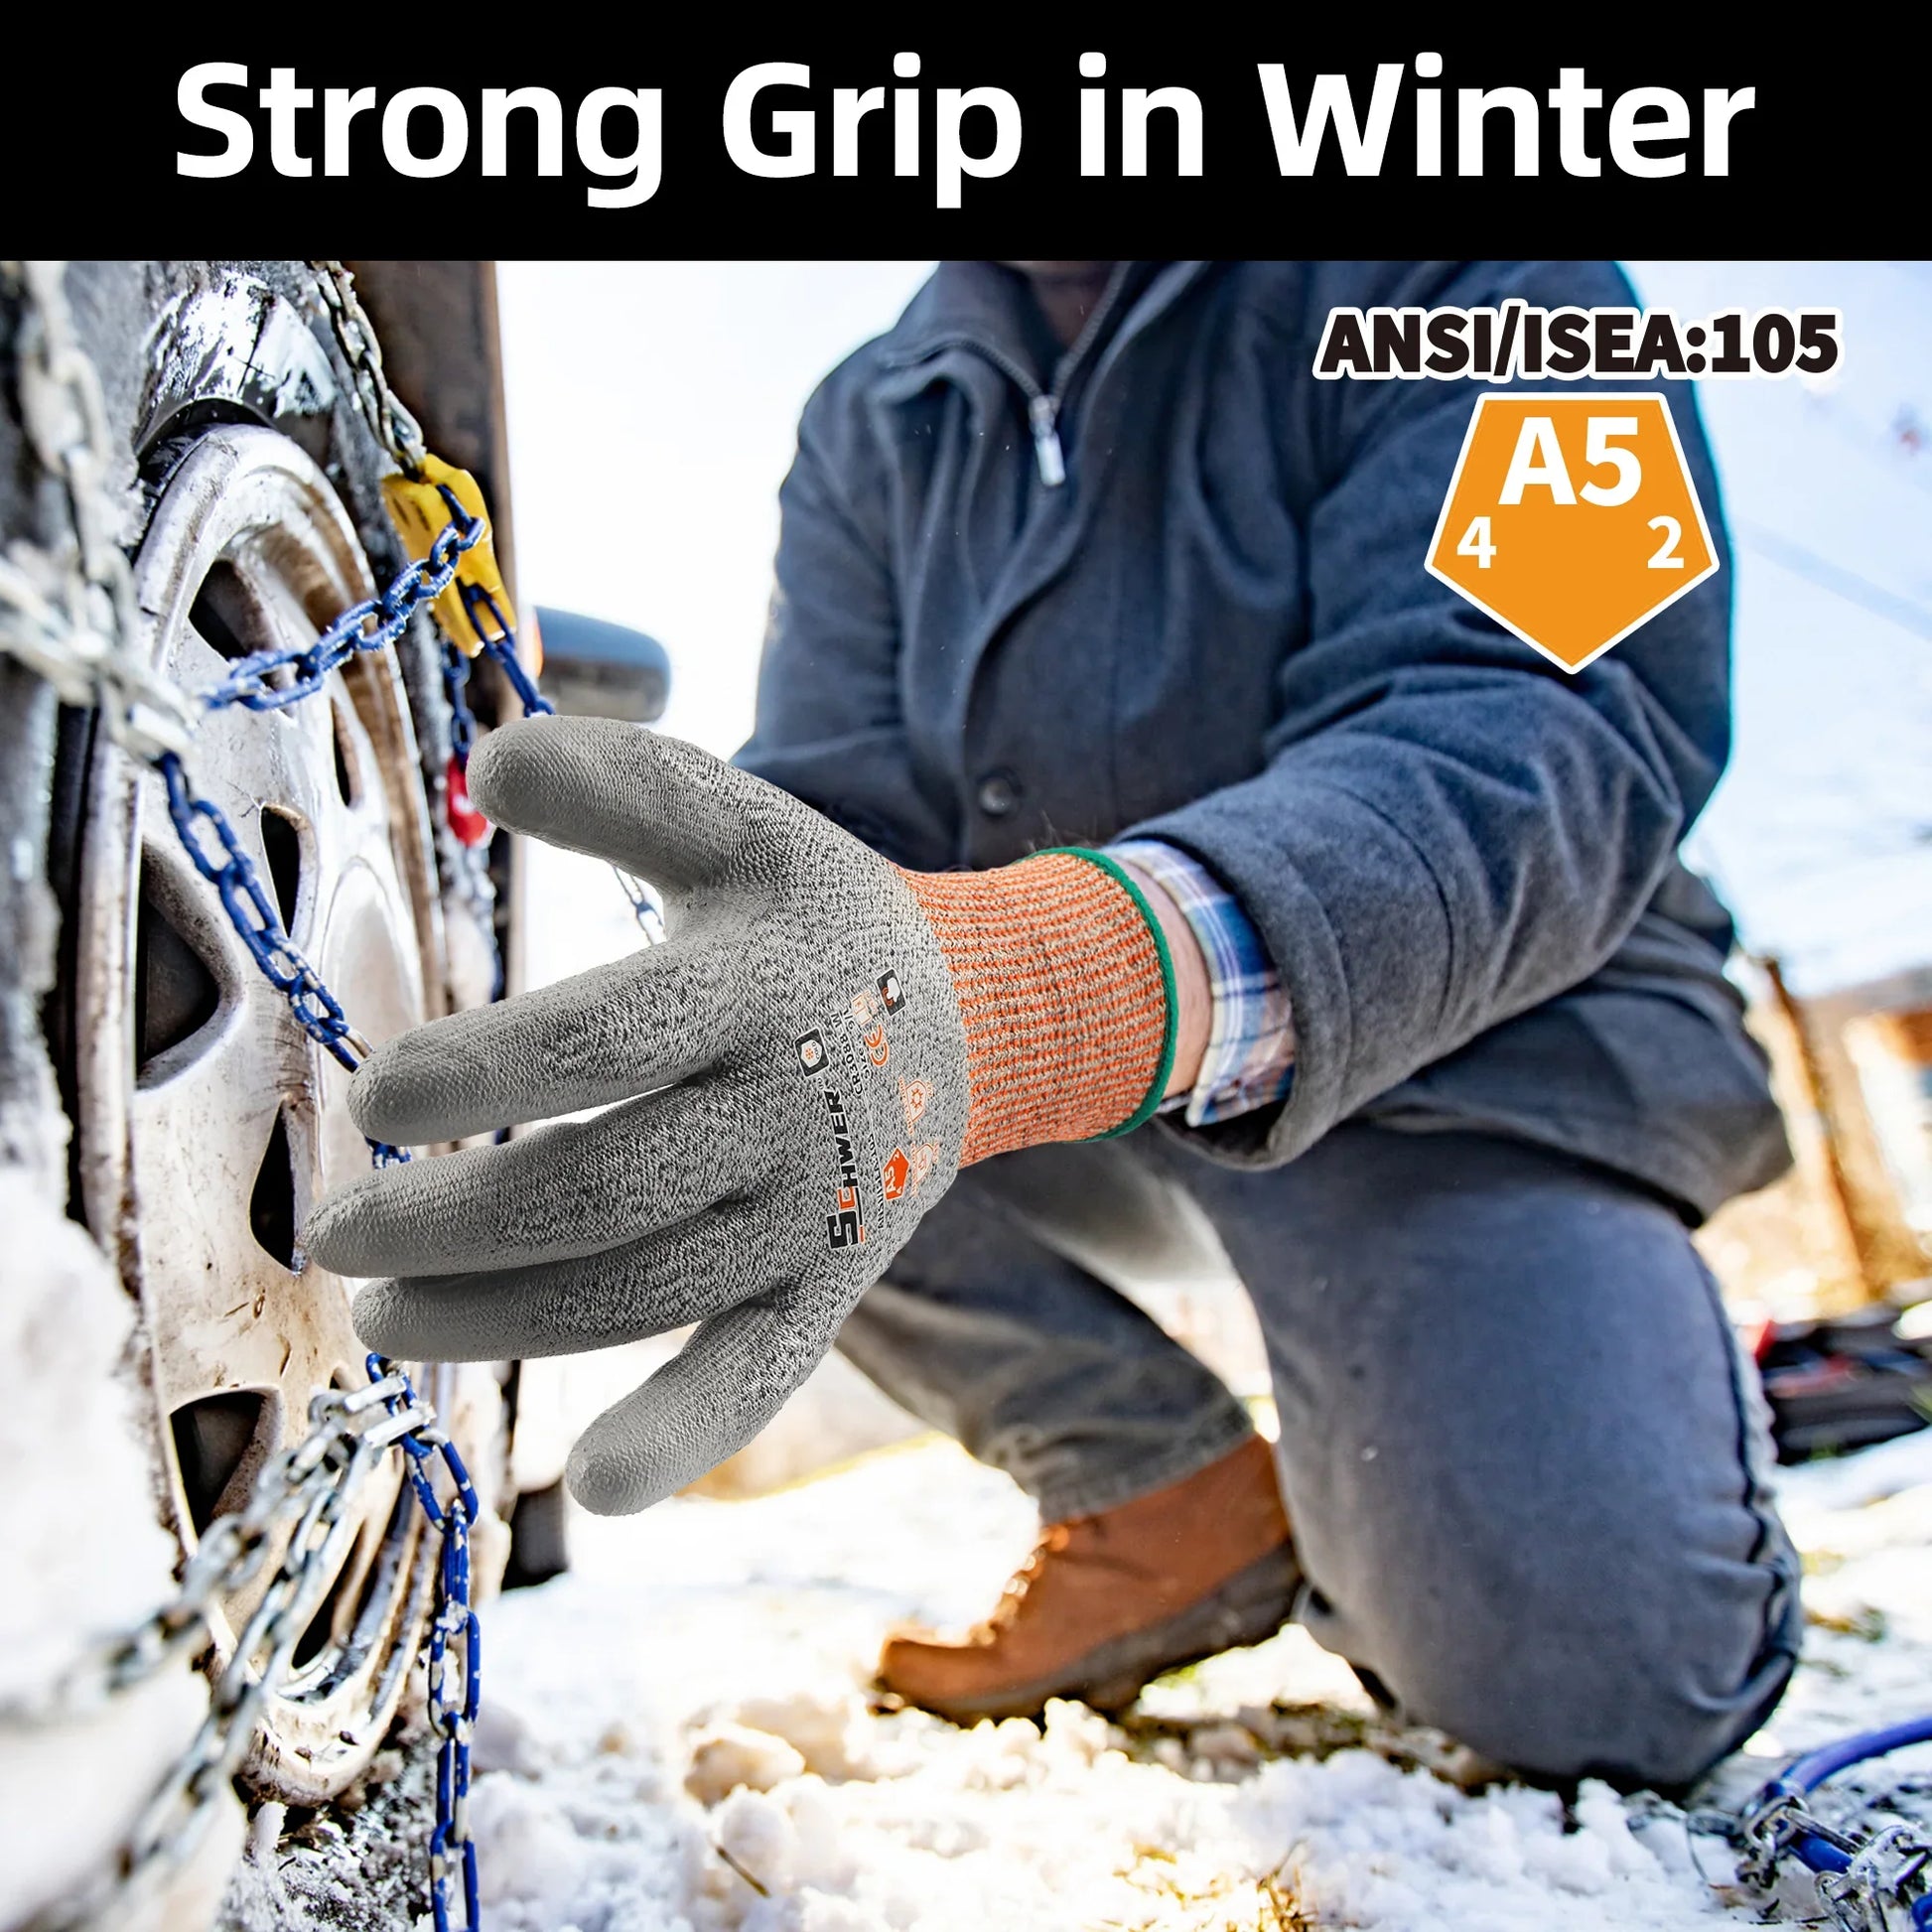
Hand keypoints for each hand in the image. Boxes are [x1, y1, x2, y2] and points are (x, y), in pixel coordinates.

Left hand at [303, 717, 1171, 1511]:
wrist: (966, 1015)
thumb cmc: (808, 916)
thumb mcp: (739, 824)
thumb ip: (621, 784)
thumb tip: (488, 763)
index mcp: (769, 983)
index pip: (617, 1038)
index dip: (495, 1072)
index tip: (379, 1097)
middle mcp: (797, 1109)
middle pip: (610, 1188)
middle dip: (457, 1224)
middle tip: (339, 1231)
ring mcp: (815, 1212)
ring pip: (647, 1291)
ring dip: (503, 1319)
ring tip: (384, 1319)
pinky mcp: (826, 1284)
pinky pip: (760, 1370)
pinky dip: (687, 1434)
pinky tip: (595, 1487)